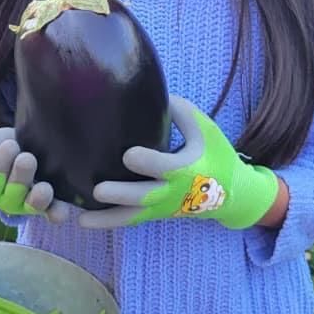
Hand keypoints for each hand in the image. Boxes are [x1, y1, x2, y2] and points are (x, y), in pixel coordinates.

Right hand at [0, 127, 72, 222]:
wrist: (23, 144)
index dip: (0, 166)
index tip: (10, 145)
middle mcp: (10, 199)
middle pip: (13, 194)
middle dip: (20, 177)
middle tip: (27, 158)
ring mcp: (30, 201)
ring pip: (33, 205)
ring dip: (39, 199)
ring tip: (45, 188)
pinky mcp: (51, 201)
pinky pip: (53, 210)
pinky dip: (58, 213)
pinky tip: (64, 212)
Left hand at [77, 96, 279, 229]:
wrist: (232, 194)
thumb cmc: (217, 155)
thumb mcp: (206, 129)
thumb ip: (181, 112)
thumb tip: (150, 92)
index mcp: (187, 170)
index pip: (165, 167)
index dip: (148, 162)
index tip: (128, 155)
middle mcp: (172, 192)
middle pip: (144, 197)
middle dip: (122, 195)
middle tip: (98, 191)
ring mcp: (162, 207)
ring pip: (133, 216)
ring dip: (107, 218)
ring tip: (82, 219)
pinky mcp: (155, 213)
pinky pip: (130, 220)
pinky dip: (109, 221)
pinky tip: (83, 220)